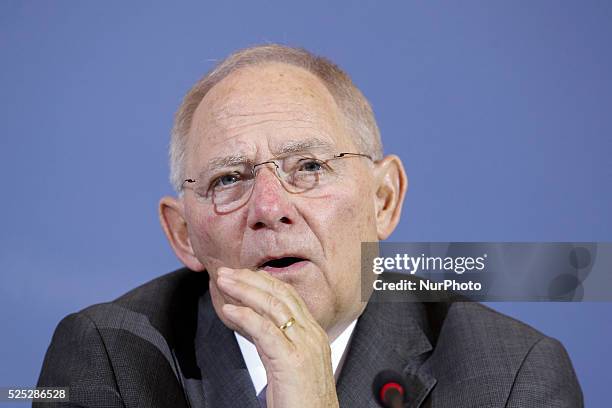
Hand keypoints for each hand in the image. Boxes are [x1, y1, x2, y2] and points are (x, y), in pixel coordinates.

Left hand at [216, 267, 338, 407]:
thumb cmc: (303, 403)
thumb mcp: (287, 364)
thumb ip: (273, 342)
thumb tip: (251, 323)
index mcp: (313, 334)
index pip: (288, 296)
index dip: (262, 281)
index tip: (240, 275)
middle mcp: (312, 335)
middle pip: (280, 294)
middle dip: (250, 279)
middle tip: (226, 272)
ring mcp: (304, 346)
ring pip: (272, 306)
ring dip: (244, 290)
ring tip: (224, 282)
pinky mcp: (292, 361)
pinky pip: (265, 330)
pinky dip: (245, 316)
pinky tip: (229, 310)